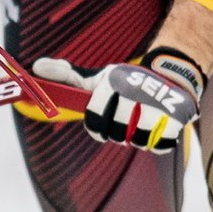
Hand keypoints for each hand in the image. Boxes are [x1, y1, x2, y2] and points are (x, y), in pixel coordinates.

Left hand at [30, 49, 202, 153]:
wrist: (172, 75)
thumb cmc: (126, 82)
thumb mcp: (98, 76)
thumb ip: (67, 76)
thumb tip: (36, 66)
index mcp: (112, 82)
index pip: (95, 119)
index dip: (96, 127)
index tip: (101, 125)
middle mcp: (134, 91)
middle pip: (116, 133)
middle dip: (117, 131)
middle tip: (123, 121)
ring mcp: (156, 105)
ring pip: (136, 140)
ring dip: (137, 136)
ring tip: (140, 120)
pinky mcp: (176, 118)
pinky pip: (158, 145)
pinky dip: (157, 141)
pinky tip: (157, 125)